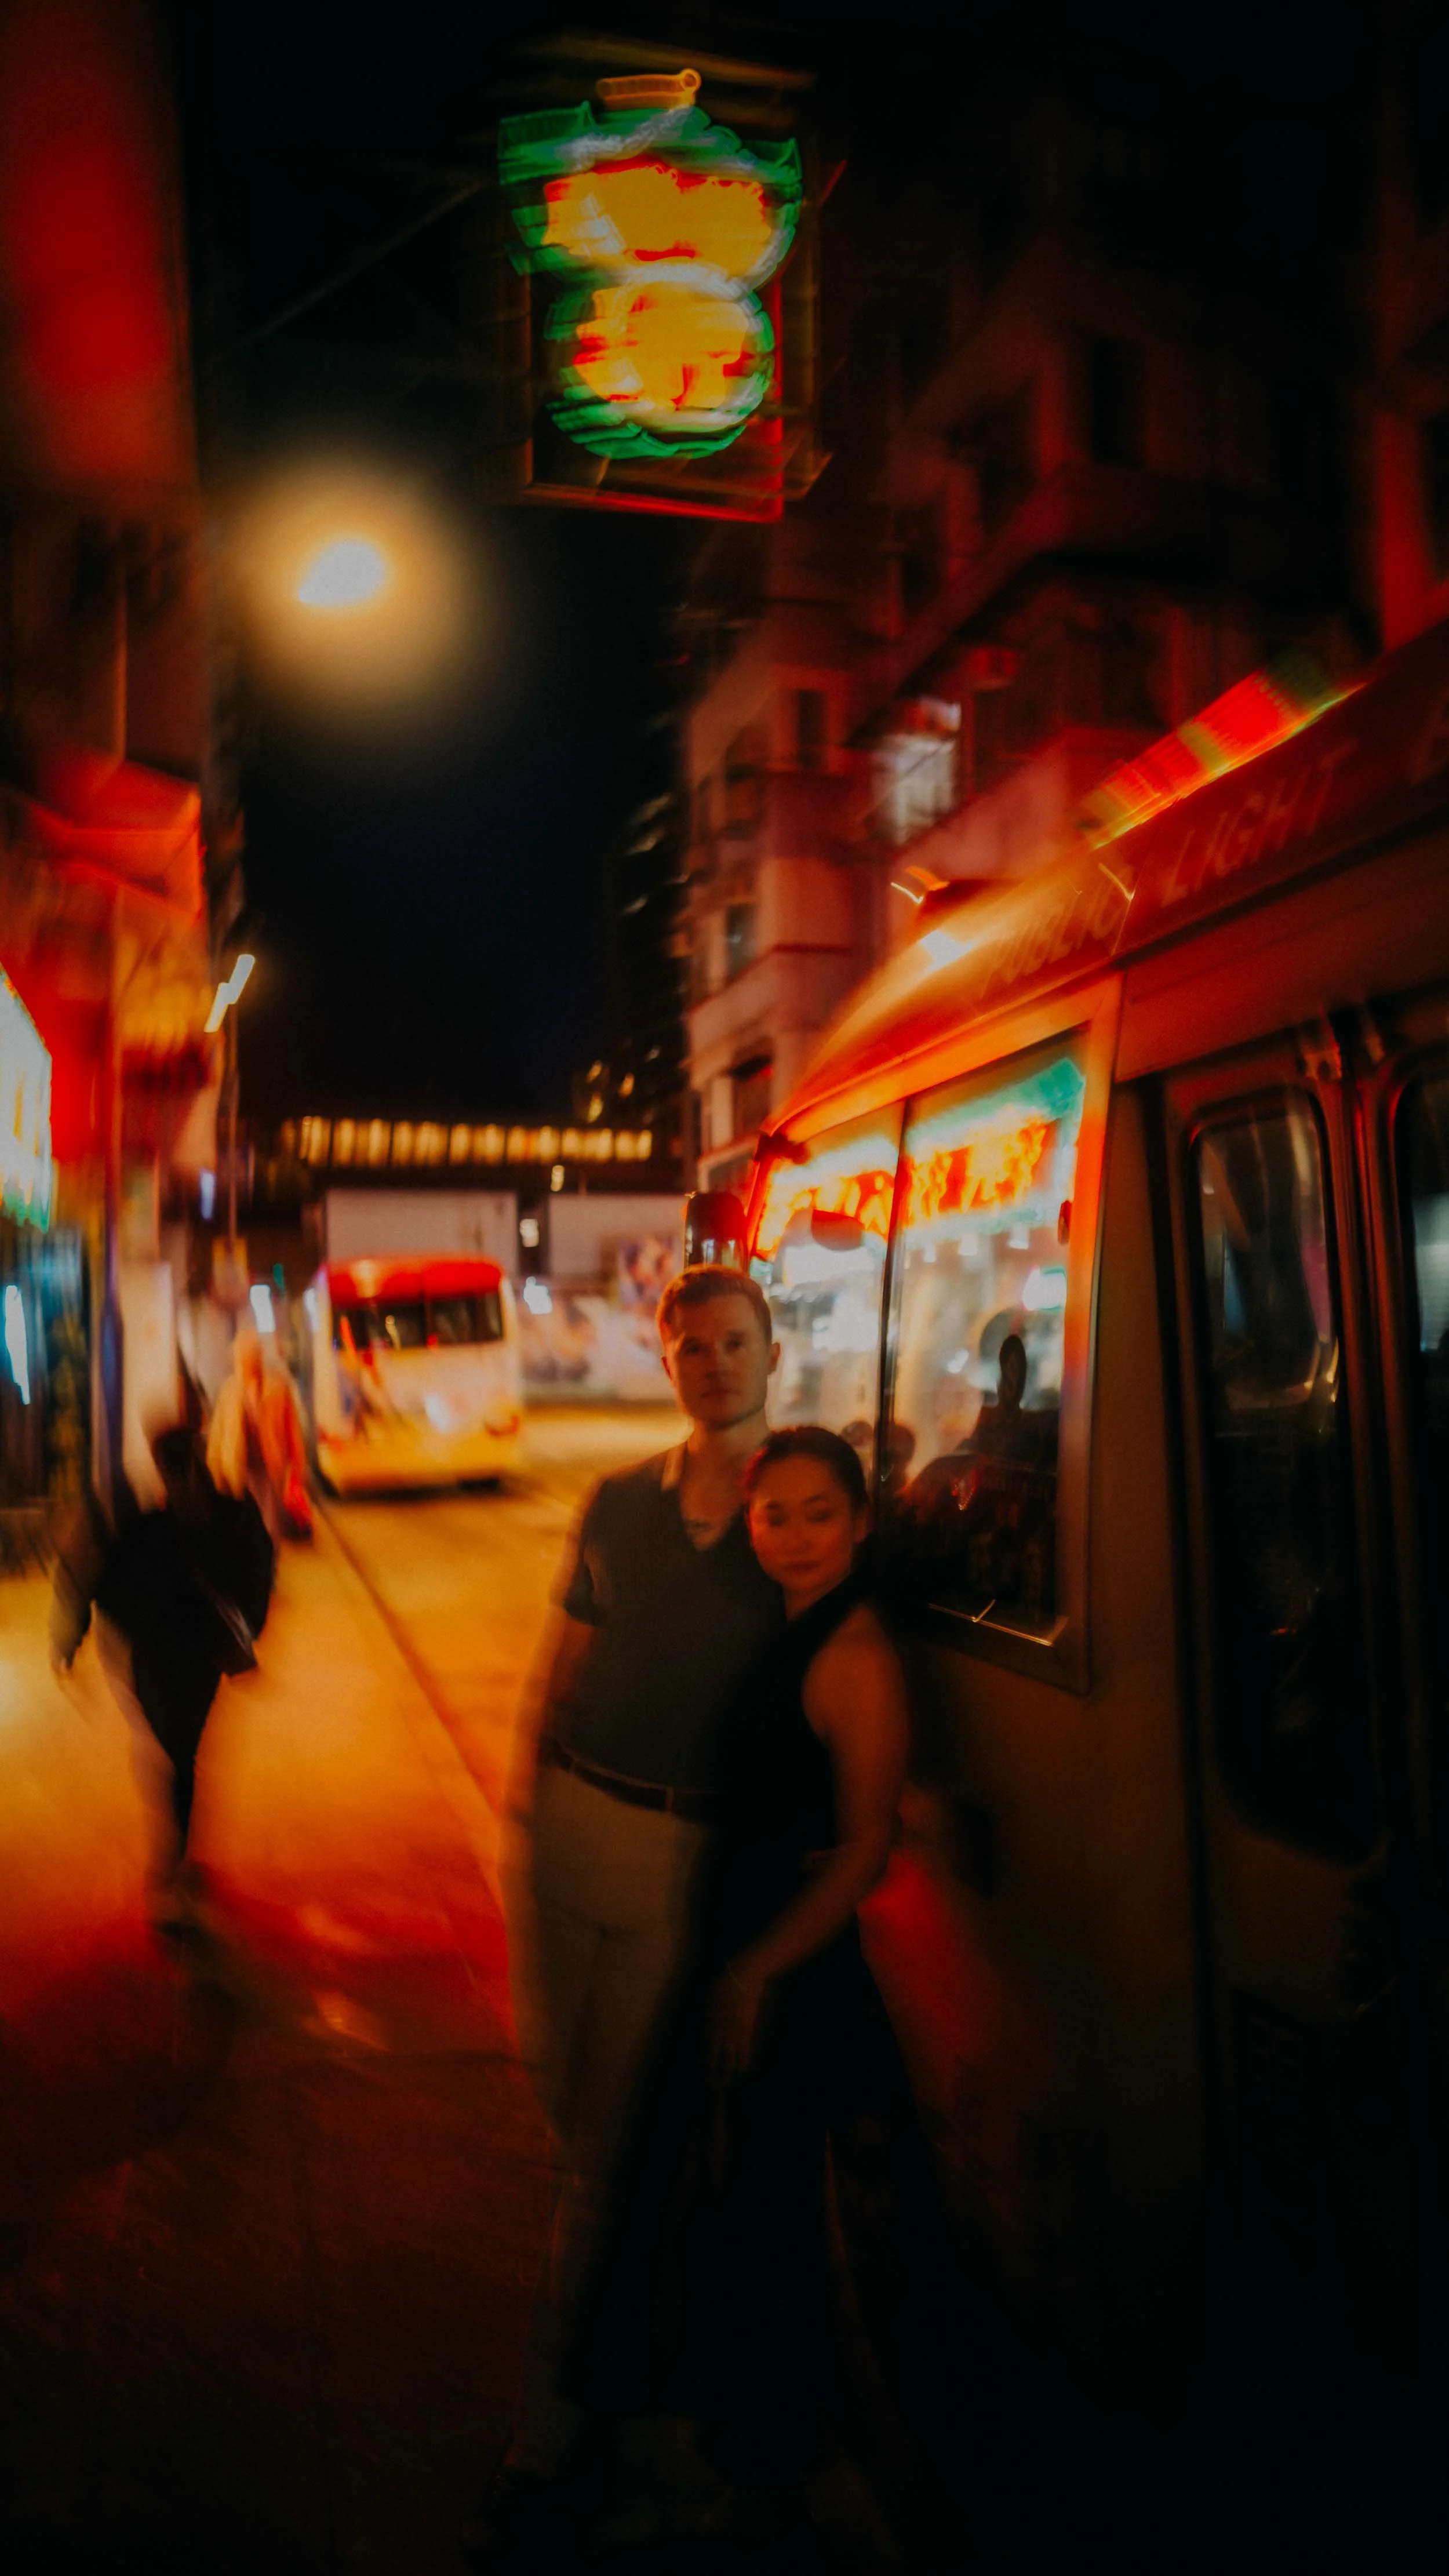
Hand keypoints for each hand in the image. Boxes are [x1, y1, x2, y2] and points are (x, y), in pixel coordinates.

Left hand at [706, 1959, 768, 2085]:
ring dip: (727, 2073)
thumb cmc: (724, 1985)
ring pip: (729, 2058)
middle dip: (711, 2073)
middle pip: (713, 2057)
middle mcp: (719, 2031)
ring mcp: (733, 2032)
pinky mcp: (747, 2030)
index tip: (701, 2074)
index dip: (702, 2063)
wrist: (743, 1977)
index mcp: (707, 2023)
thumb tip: (703, 2027)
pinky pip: (745, 2051)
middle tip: (711, 2087)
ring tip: (726, 2085)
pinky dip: (743, 2062)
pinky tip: (743, 2072)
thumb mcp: (708, 2000)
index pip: (702, 2048)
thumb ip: (706, 2016)